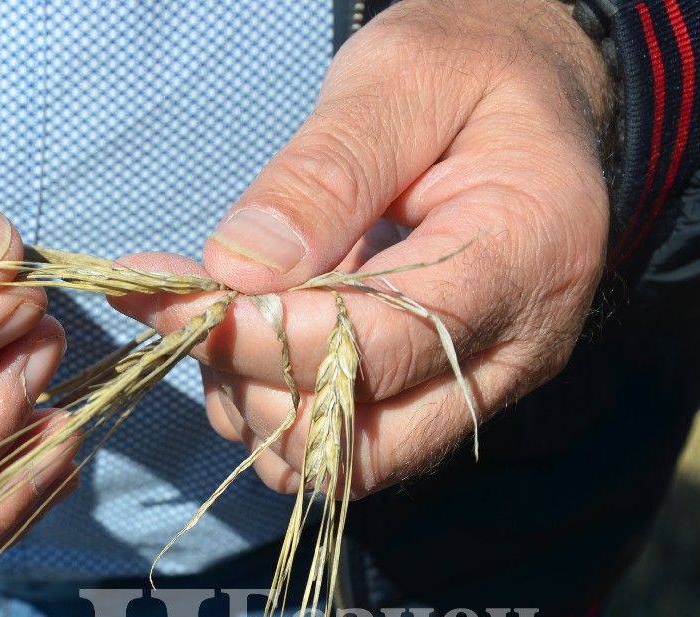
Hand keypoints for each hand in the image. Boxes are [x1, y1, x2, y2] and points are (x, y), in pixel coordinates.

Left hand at [114, 0, 611, 496]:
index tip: (168, 298)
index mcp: (525, 254)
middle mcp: (513, 348)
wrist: (531, 94)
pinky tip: (251, 333)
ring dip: (254, 403)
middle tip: (188, 303)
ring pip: (339, 462)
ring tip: (224, 310)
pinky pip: (339, 447)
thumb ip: (325, 175)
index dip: (256, 335)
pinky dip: (272, 406)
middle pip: (359, 440)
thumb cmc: (470, 71)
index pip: (375, 345)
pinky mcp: (437, 397)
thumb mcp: (401, 80)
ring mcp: (479, 385)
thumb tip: (238, 269)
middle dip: (251, 383)